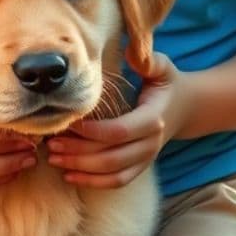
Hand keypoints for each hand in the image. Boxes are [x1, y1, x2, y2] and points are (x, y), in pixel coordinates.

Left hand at [46, 51, 188, 188]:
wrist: (184, 108)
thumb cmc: (166, 83)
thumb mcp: (162, 67)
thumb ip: (147, 60)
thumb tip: (130, 52)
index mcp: (154, 118)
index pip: (120, 131)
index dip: (92, 132)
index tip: (69, 123)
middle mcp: (151, 143)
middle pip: (111, 156)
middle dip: (78, 152)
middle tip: (51, 143)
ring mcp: (146, 158)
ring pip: (111, 172)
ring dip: (81, 168)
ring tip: (53, 158)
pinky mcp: (140, 167)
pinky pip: (116, 181)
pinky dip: (92, 182)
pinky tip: (69, 176)